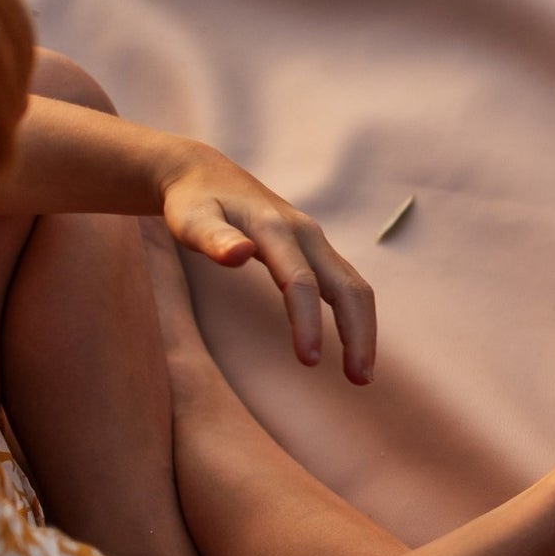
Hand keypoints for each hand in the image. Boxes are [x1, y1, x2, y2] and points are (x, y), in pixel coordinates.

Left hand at [158, 142, 376, 382]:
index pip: (301, 281)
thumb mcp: (190, 218)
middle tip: (360, 380)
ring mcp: (316, 242)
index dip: (307, 321)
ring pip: (355, 287)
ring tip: (361, 374)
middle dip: (358, 333)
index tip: (308, 362)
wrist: (205, 175)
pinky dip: (355, 317)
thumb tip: (239, 256)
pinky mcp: (316, 251)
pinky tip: (353, 344)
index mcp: (277, 229)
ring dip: (363, 329)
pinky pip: (347, 285)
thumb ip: (213, 238)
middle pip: (349, 286)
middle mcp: (307, 234)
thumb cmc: (193, 204)